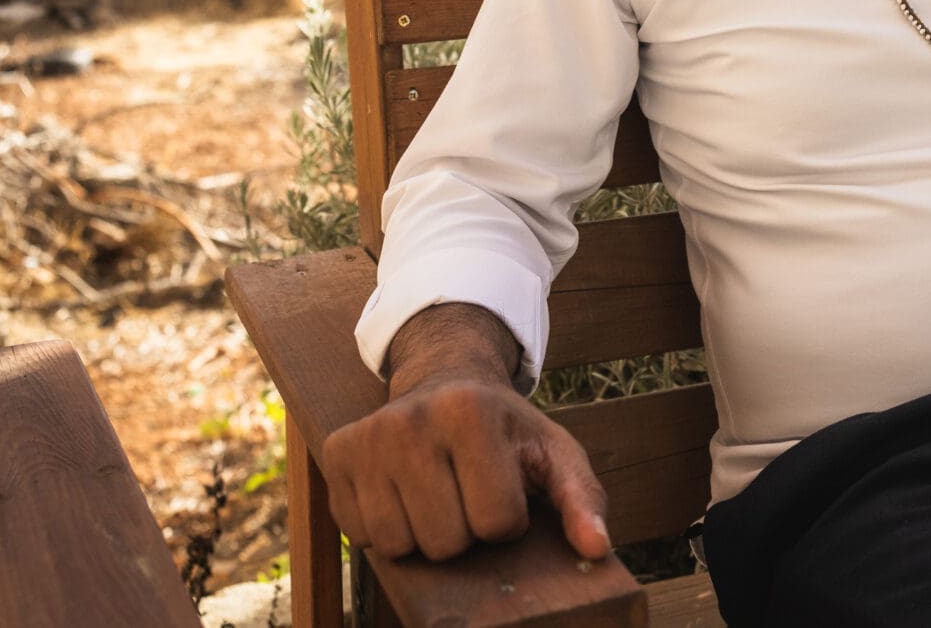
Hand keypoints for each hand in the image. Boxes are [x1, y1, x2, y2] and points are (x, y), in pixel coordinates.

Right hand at [317, 369, 612, 563]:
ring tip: (436, 493)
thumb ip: (582, 499)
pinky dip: (387, 527)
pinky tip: (402, 492)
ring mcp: (366, 438)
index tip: (502, 485)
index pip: (495, 523)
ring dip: (425, 534)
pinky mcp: (333, 456)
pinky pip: (363, 538)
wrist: (445, 380)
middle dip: (465, 530)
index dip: (508, 518)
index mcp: (469, 410)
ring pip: (401, 547)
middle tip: (466, 489)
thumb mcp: (553, 453)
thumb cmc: (505, 429)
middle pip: (445, 542)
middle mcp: (409, 420)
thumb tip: (597, 550)